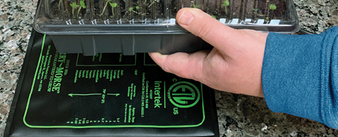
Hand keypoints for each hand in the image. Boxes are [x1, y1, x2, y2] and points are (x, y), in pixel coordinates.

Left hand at [149, 8, 267, 96]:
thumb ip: (206, 29)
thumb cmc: (260, 64)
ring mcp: (220, 67)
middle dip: (172, 46)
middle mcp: (209, 71)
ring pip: (197, 53)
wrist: (287, 72)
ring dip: (189, 41)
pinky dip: (205, 39)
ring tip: (183, 27)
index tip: (149, 44)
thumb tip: (183, 16)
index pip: (171, 64)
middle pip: (182, 59)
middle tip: (165, 31)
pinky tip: (207, 31)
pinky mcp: (231, 60)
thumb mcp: (230, 42)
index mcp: (203, 71)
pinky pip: (211, 49)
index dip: (158, 54)